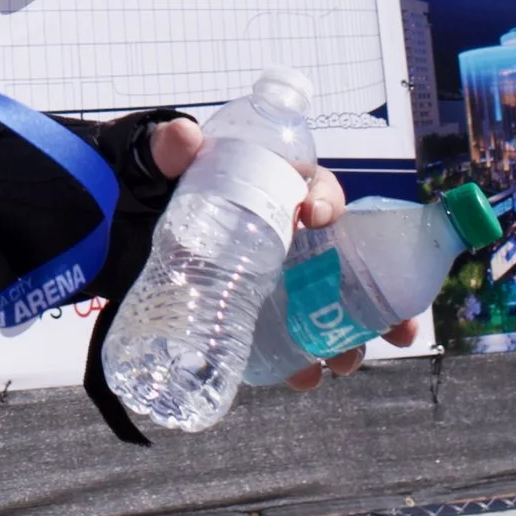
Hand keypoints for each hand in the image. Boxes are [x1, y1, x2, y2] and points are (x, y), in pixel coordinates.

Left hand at [144, 117, 425, 389]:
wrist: (120, 220)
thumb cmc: (152, 180)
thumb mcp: (156, 160)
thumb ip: (167, 148)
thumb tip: (183, 139)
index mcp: (275, 186)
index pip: (316, 189)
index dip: (328, 201)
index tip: (319, 218)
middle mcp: (287, 231)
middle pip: (345, 258)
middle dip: (376, 293)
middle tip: (394, 325)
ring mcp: (275, 273)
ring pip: (328, 303)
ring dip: (348, 335)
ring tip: (346, 363)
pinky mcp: (255, 307)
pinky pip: (293, 333)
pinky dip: (305, 357)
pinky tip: (305, 376)